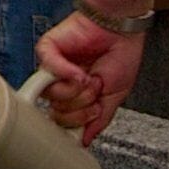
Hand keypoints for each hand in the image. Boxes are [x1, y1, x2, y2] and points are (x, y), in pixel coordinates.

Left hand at [32, 6, 146, 142]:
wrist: (122, 28)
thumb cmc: (121, 55)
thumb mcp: (115, 97)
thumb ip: (99, 120)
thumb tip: (85, 140)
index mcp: (76, 96)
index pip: (64, 122)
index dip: (78, 122)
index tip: (91, 115)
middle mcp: (62, 84)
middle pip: (58, 112)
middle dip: (81, 106)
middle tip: (95, 92)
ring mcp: (53, 69)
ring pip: (52, 96)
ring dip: (77, 91)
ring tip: (91, 78)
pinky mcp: (48, 50)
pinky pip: (46, 70)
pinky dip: (65, 74)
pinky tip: (80, 72)